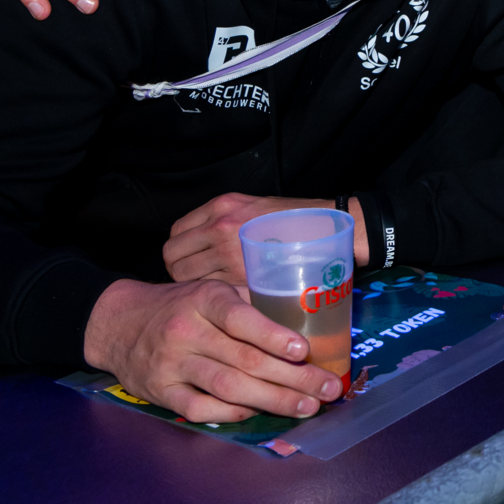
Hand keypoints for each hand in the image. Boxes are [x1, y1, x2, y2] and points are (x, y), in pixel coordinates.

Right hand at [82, 278, 343, 422]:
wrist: (117, 323)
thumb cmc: (179, 306)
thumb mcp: (210, 291)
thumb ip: (249, 304)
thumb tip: (302, 320)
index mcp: (204, 300)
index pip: (242, 319)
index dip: (274, 337)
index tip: (304, 350)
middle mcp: (187, 332)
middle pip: (245, 360)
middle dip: (293, 378)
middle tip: (327, 389)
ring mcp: (171, 365)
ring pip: (228, 387)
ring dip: (272, 400)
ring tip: (306, 407)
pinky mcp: (160, 392)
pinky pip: (200, 408)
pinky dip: (232, 412)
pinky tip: (258, 413)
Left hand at [165, 193, 368, 285]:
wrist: (330, 232)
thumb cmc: (296, 221)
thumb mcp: (254, 207)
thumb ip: (224, 221)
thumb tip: (200, 244)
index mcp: (222, 207)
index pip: (176, 233)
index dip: (180, 251)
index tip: (192, 259)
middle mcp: (220, 226)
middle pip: (174, 257)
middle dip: (181, 270)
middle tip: (199, 279)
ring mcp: (230, 252)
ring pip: (187, 278)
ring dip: (195, 287)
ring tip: (214, 290)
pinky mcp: (243, 274)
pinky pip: (212, 291)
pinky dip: (216, 296)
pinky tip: (229, 296)